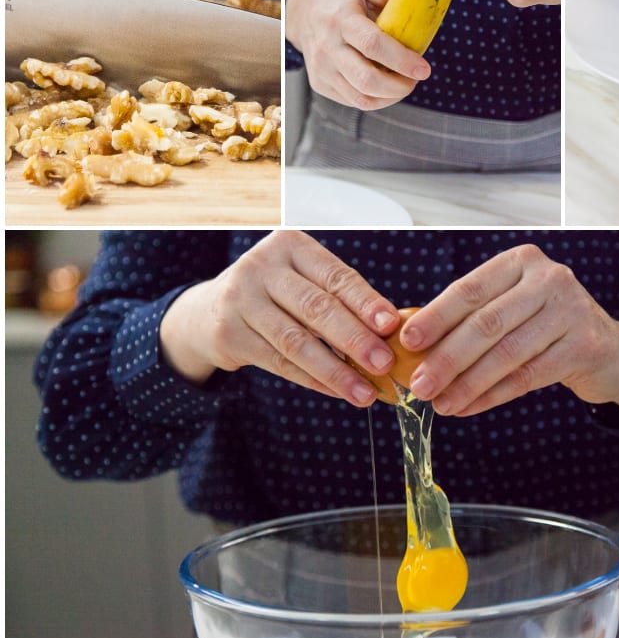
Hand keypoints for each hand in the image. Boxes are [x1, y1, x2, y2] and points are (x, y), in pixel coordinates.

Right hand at [159, 231, 400, 406]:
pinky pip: (279, 362)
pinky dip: (313, 379)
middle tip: (385, 364)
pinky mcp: (228, 334)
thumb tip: (390, 332)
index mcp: (290, 246)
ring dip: (336, 370)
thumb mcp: (302, 281)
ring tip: (365, 391)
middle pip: (317, 307)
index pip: (336, 276)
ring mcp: (240, 300)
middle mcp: (261, 267)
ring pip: (297, 341)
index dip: (366, 302)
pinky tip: (337, 391)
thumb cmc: (275, 294)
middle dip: (355, 339)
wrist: (208, 311)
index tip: (392, 326)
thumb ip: (338, 298)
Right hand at [285, 0, 430, 109]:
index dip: (401, 60)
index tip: (424, 68)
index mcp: (342, 20)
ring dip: (391, 97)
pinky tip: (387, 89)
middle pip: (366, 79)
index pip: (373, 45)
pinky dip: (377, 100)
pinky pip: (354, 101)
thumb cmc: (341, 1)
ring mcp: (322, 69)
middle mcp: (328, 47)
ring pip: (362, 97)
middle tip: (416, 79)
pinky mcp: (320, 84)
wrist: (302, 14)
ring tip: (404, 84)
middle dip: (399, 86)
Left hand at [399, 244, 618, 420]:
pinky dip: (492, 395)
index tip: (408, 342)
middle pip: (486, 323)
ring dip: (467, 383)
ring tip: (440, 403)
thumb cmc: (544, 325)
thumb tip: (413, 345)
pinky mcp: (585, 345)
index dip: (436, 317)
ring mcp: (572, 309)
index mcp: (521, 261)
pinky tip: (469, 407)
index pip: (470, 288)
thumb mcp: (511, 305)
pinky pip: (527, 376)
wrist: (608, 349)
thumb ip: (471, 316)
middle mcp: (549, 278)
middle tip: (418, 385)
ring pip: (506, 353)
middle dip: (447, 358)